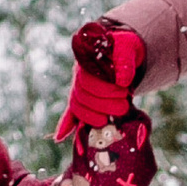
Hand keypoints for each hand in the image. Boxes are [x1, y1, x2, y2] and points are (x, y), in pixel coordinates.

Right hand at [53, 21, 146, 143]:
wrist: (122, 51)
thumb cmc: (124, 49)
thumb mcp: (128, 47)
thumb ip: (124, 60)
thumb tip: (122, 81)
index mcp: (86, 62)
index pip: (88, 81)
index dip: (105, 89)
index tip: (124, 91)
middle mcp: (79, 77)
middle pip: (83, 97)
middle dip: (105, 104)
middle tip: (124, 105)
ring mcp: (79, 90)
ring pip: (78, 108)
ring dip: (93, 116)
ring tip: (112, 117)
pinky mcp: (84, 101)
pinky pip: (70, 114)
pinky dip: (65, 126)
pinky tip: (58, 138)